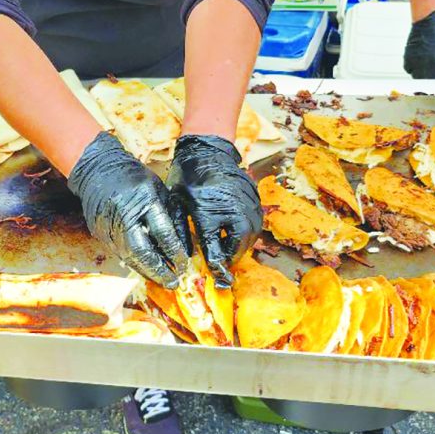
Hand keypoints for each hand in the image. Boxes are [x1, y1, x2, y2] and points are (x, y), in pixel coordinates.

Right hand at [68, 132, 188, 287]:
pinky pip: (120, 254)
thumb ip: (171, 216)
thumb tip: (184, 247)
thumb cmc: (134, 178)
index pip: (162, 233)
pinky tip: (147, 270)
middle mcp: (124, 215)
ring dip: (147, 272)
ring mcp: (108, 226)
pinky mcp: (99, 233)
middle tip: (173, 283)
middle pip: (142, 251)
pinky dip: (135, 264)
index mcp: (143, 200)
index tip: (184, 264)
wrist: (97, 170)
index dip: (174, 252)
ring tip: (163, 280)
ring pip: (129, 257)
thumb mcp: (159, 190)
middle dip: (159, 270)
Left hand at [167, 135, 261, 287]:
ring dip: (239, 246)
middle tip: (222, 265)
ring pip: (250, 236)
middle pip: (239, 247)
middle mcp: (236, 211)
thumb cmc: (188, 179)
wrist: (207, 151)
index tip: (219, 282)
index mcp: (212, 214)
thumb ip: (182, 233)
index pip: (217, 251)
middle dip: (230, 258)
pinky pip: (254, 223)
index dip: (217, 269)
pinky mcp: (256, 199)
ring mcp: (250, 205)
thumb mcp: (179, 207)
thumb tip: (187, 259)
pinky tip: (232, 232)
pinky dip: (245, 232)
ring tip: (227, 251)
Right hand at [404, 5, 434, 79]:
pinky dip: (413, 68)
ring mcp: (414, 61)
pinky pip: (409, 69)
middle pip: (426, 83)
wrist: (430, 19)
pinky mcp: (407, 56)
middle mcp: (424, 64)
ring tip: (427, 68)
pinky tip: (419, 62)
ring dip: (422, 75)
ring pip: (416, 76)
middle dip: (431, 81)